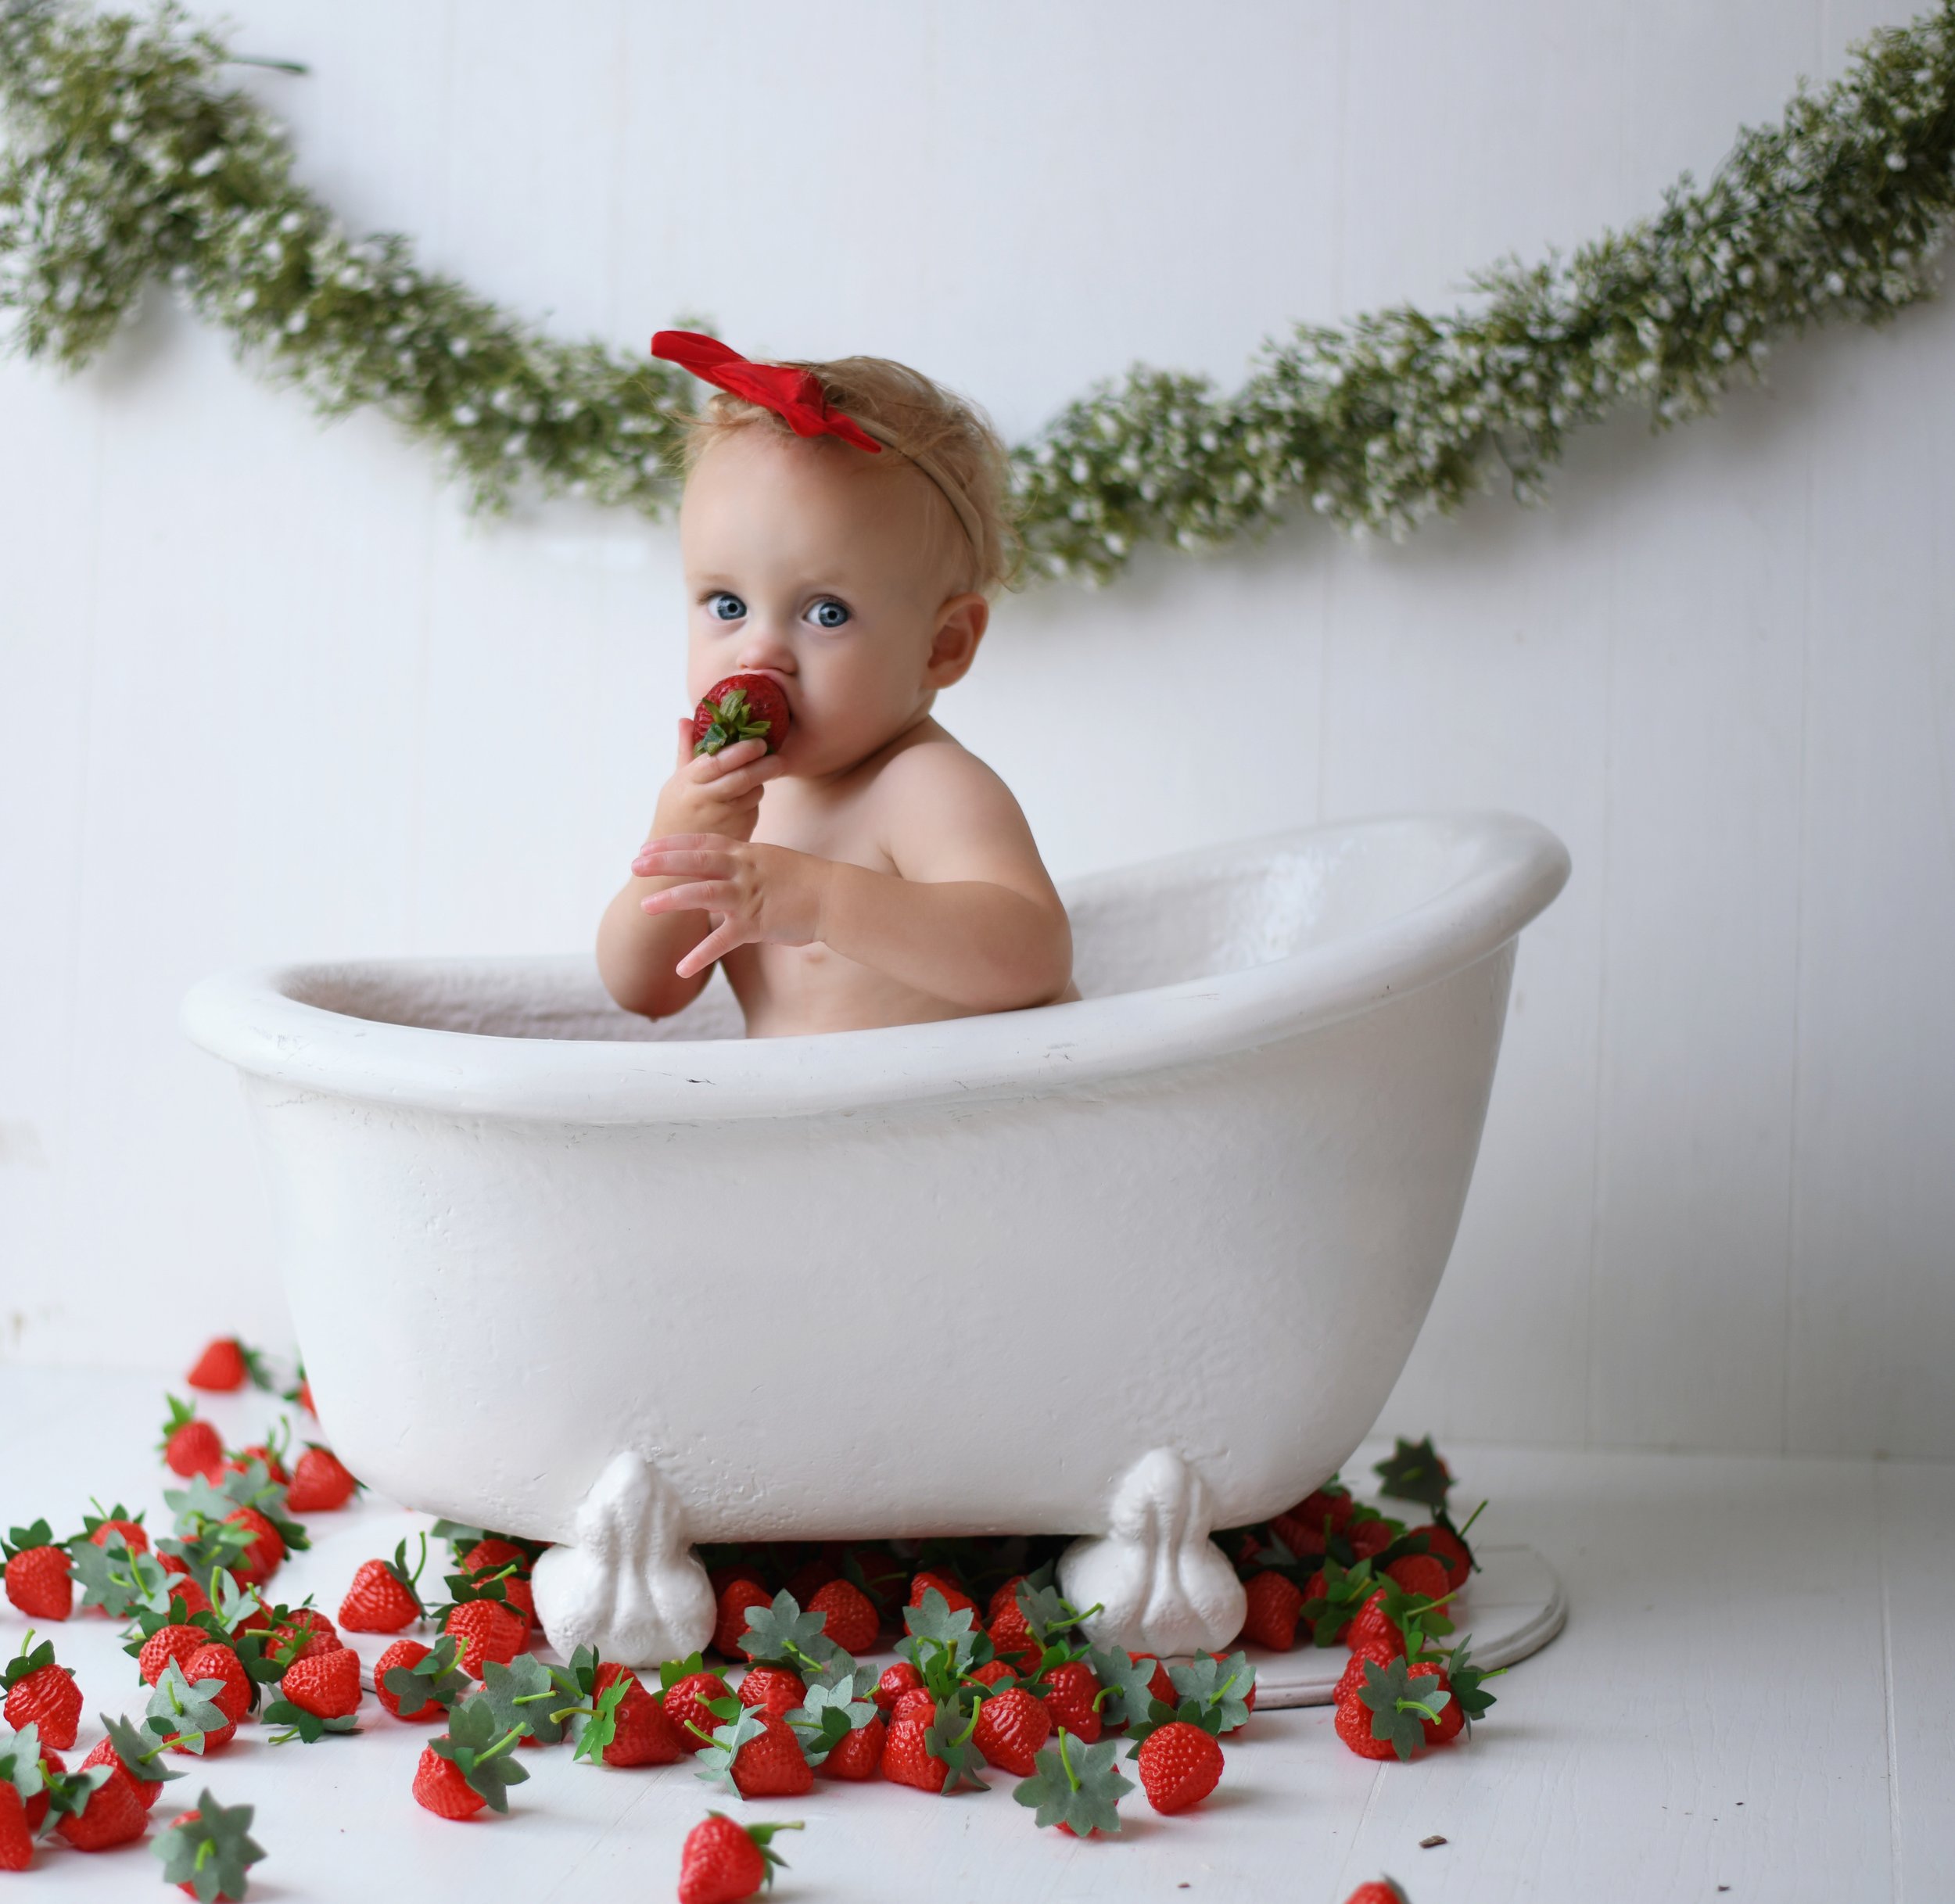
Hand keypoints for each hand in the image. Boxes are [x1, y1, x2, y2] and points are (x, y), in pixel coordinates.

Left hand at [631, 835, 832, 977]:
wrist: (835, 897)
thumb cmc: (806, 881)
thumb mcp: (772, 861)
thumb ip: (745, 864)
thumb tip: (724, 868)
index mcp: (746, 853)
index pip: (702, 842)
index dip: (672, 844)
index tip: (646, 846)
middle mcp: (744, 870)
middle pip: (696, 860)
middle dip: (663, 861)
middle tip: (634, 864)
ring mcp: (749, 896)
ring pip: (703, 893)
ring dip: (672, 899)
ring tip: (645, 907)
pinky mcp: (756, 924)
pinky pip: (722, 941)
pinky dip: (700, 955)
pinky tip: (681, 968)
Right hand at [650, 717, 784, 843]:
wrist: (677, 858)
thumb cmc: (677, 812)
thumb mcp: (676, 781)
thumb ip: (686, 750)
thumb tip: (686, 719)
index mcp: (689, 783)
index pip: (717, 763)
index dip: (741, 751)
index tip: (758, 742)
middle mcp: (706, 801)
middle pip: (742, 779)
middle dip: (764, 765)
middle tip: (777, 757)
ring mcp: (723, 819)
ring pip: (753, 793)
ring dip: (760, 782)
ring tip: (758, 775)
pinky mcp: (737, 832)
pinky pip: (754, 808)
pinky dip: (754, 799)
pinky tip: (746, 797)